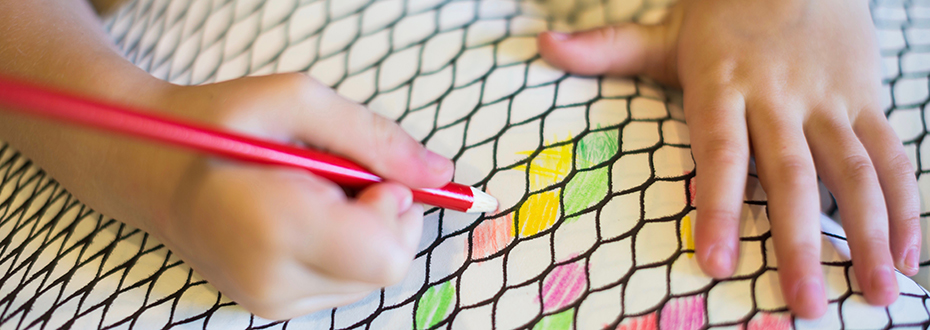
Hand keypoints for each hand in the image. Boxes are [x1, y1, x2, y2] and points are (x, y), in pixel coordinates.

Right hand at [111, 74, 452, 318]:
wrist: (149, 167)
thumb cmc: (218, 123)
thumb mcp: (295, 100)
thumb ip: (375, 138)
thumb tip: (439, 174)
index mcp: (278, 227)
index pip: (387, 255)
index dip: (396, 211)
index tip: (371, 176)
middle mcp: (275, 280)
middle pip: (386, 268)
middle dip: (384, 218)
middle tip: (340, 177)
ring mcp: (270, 301)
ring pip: (369, 278)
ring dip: (363, 231)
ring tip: (312, 193)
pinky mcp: (271, 306)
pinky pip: (343, 283)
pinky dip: (342, 247)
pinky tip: (303, 216)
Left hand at [537, 0, 919, 318]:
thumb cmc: (719, 12)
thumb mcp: (663, 30)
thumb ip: (606, 49)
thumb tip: (544, 45)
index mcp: (723, 83)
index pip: (720, 153)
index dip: (719, 206)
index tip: (715, 263)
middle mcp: (779, 96)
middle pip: (792, 175)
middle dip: (800, 242)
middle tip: (804, 304)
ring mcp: (828, 97)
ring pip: (854, 170)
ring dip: (869, 232)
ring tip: (877, 291)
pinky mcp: (865, 97)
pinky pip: (889, 152)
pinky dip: (904, 202)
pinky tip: (909, 252)